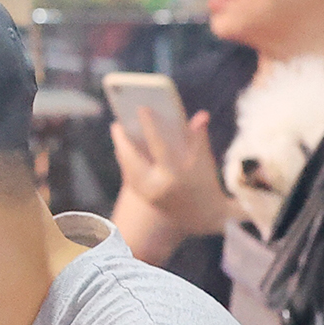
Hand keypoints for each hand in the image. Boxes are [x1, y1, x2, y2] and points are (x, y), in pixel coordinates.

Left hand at [108, 108, 230, 235]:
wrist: (202, 216)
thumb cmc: (205, 183)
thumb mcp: (204, 161)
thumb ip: (198, 138)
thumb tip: (200, 115)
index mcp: (174, 176)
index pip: (159, 146)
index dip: (150, 126)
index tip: (142, 109)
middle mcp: (156, 186)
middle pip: (131, 158)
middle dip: (122, 140)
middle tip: (117, 123)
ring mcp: (146, 194)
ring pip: (126, 166)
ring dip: (121, 148)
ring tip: (119, 130)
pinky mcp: (142, 197)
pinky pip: (128, 174)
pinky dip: (126, 159)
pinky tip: (124, 146)